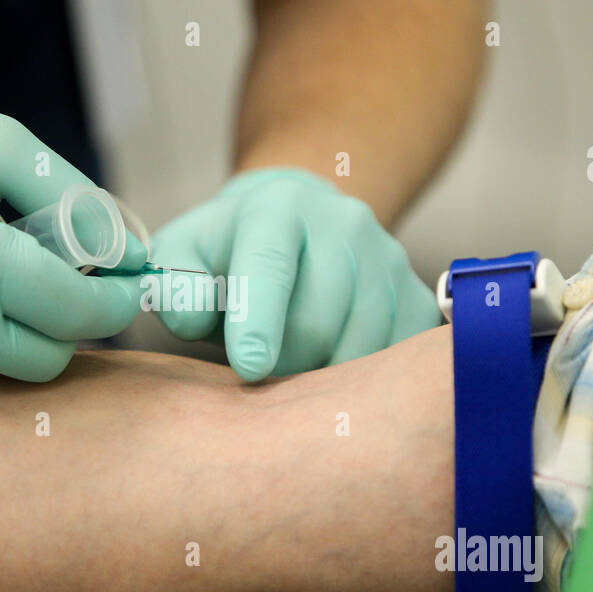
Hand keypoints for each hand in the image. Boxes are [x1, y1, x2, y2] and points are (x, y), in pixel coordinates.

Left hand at [151, 167, 439, 379]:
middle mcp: (345, 223)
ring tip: (293, 369)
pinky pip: (396, 360)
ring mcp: (390, 259)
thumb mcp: (185, 255)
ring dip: (319, 378)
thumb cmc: (229, 252)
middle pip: (317, 322)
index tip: (249, 368)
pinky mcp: (418, 297)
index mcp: (279, 207)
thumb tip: (190, 317)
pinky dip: (362, 384)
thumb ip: (174, 285)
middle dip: (281, 364)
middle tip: (260, 372)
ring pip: (359, 348)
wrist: (297, 224)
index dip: (259, 322)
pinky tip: (332, 370)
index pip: (271, 267)